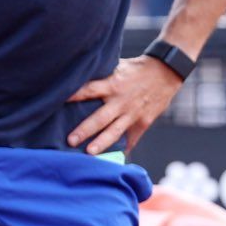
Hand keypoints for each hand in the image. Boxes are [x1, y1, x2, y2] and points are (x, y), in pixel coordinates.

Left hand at [66, 55, 182, 154]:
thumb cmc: (137, 68)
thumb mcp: (119, 67)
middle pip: (100, 118)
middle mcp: (120, 101)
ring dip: (102, 143)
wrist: (167, 72)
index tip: (59, 102)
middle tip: (70, 140)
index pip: (88, 90)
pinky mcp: (143, 122)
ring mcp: (132, 113)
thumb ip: (102, 76)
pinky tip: (115, 159)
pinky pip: (132, 138)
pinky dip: (124, 148)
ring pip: (115, 131)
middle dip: (84, 130)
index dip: (74, 96)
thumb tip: (80, 77)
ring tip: (90, 153)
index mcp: (112, 84)